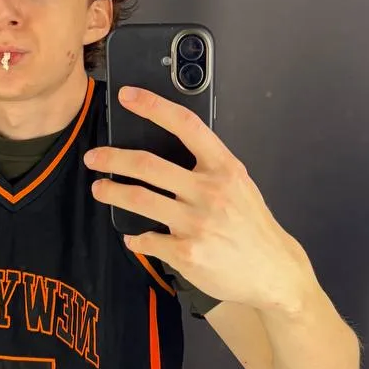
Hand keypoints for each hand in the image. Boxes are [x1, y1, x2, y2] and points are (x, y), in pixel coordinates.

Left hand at [84, 86, 314, 312]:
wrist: (273, 272)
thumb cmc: (253, 228)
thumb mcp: (240, 186)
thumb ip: (211, 168)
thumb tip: (173, 151)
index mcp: (224, 169)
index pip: (185, 126)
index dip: (153, 107)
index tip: (128, 97)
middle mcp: (209, 192)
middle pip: (148, 165)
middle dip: (113, 158)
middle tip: (94, 157)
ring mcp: (196, 223)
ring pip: (139, 199)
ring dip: (113, 192)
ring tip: (100, 189)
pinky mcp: (185, 253)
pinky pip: (147, 239)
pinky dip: (135, 237)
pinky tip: (134, 237)